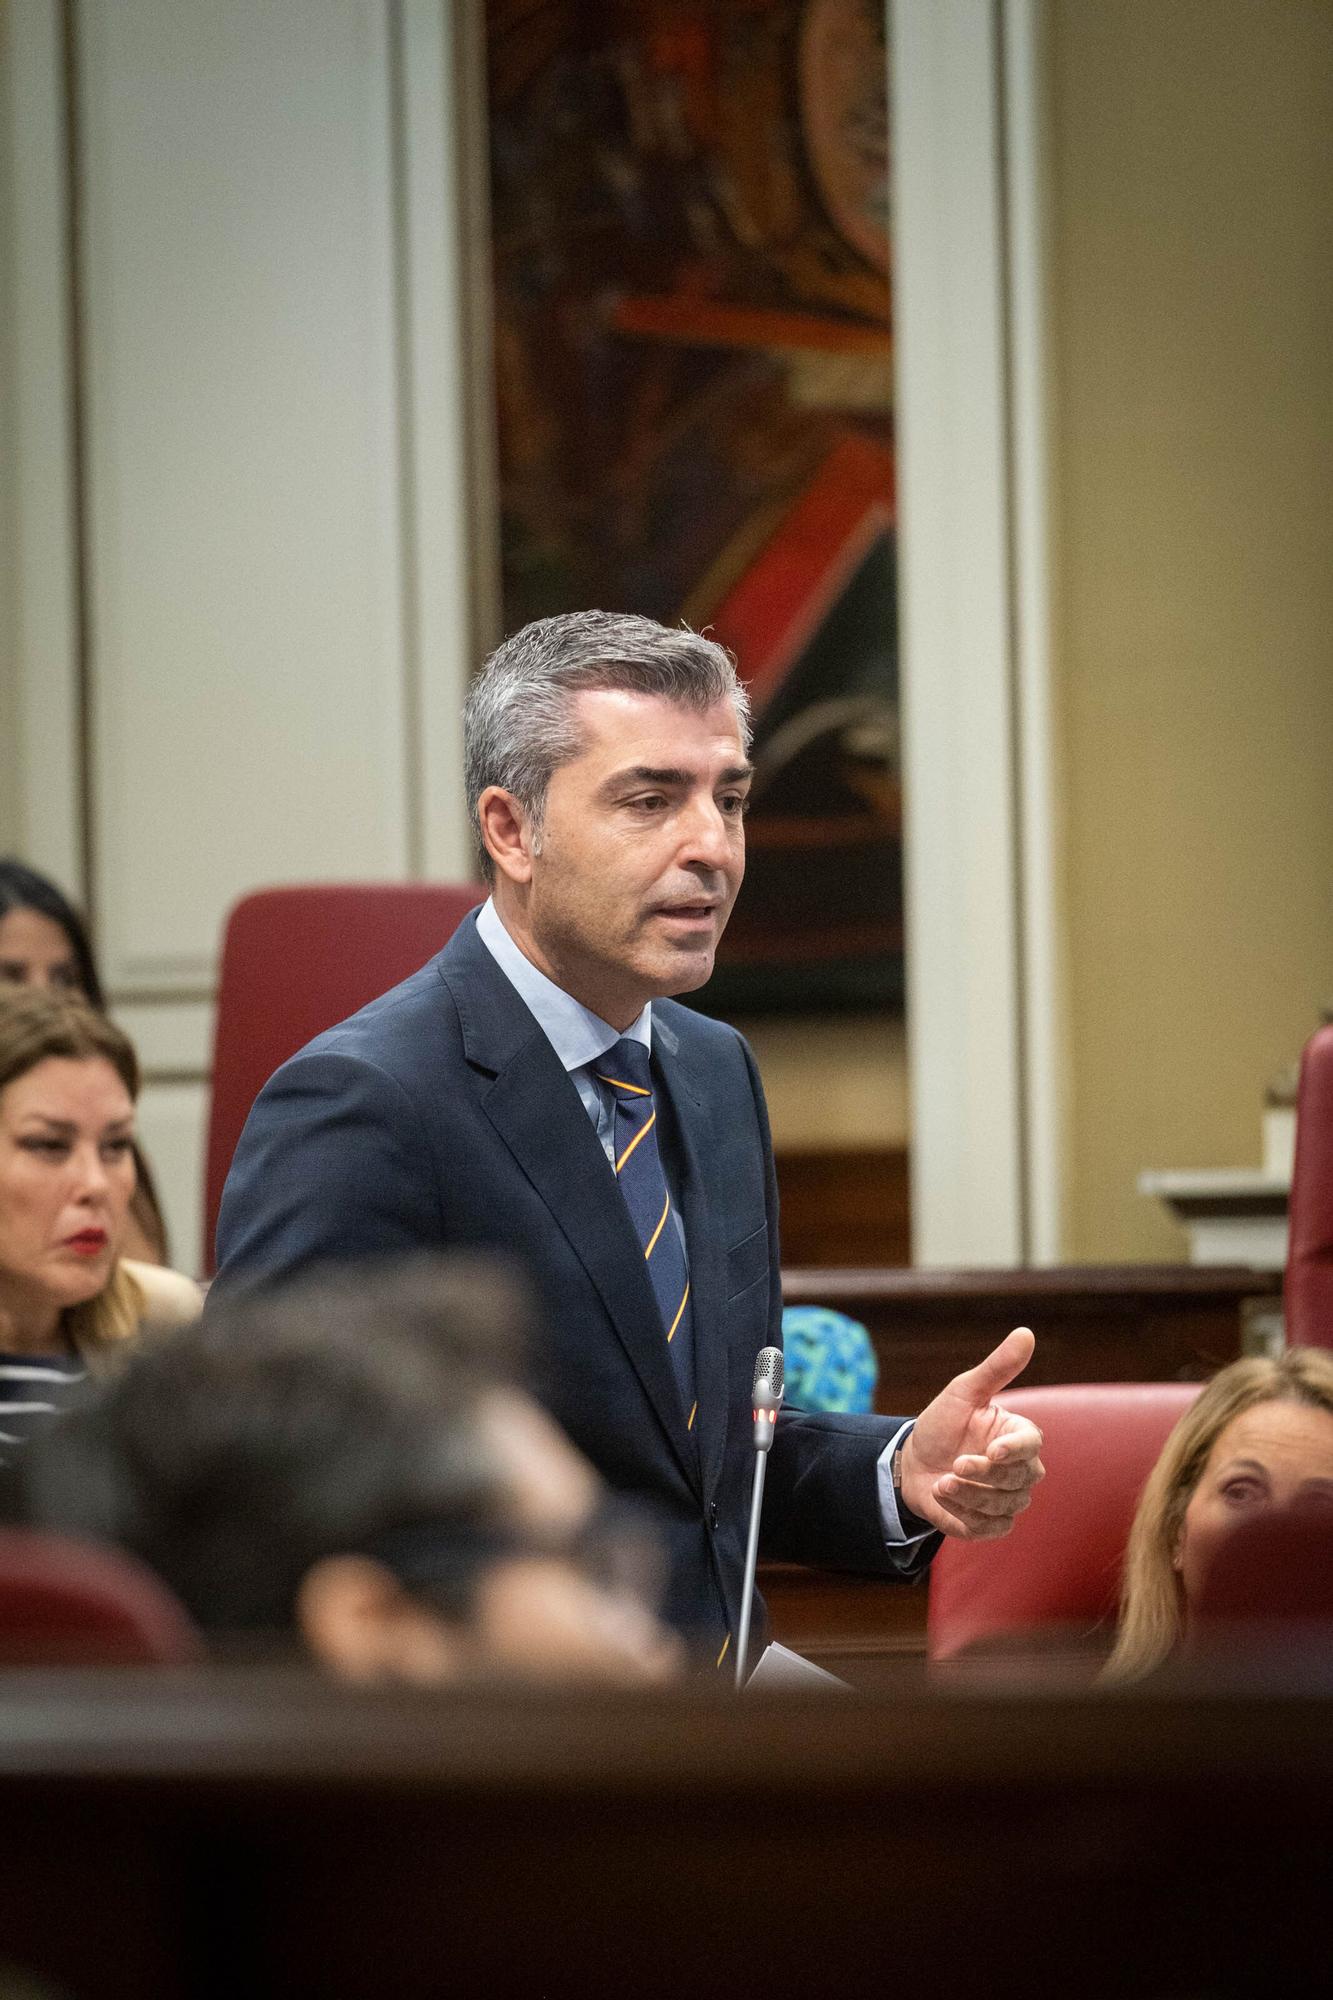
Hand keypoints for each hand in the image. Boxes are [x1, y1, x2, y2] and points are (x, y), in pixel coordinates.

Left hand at [897, 1327, 1043, 1539]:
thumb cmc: (942, 1424)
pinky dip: (963, 1517)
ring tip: (942, 1483)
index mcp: (1019, 1435)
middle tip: (954, 1465)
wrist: (913, 1463)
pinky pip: (989, 1529)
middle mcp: (1022, 1469)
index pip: (1031, 1444)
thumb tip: (1027, 1332)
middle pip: (1018, 1479)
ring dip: (968, 1496)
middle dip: (982, 1475)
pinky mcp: (993, 1524)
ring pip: (1003, 1506)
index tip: (991, 1451)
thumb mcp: (964, 1391)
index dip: (1014, 1451)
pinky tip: (944, 1499)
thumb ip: (997, 1367)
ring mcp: (1009, 1499)